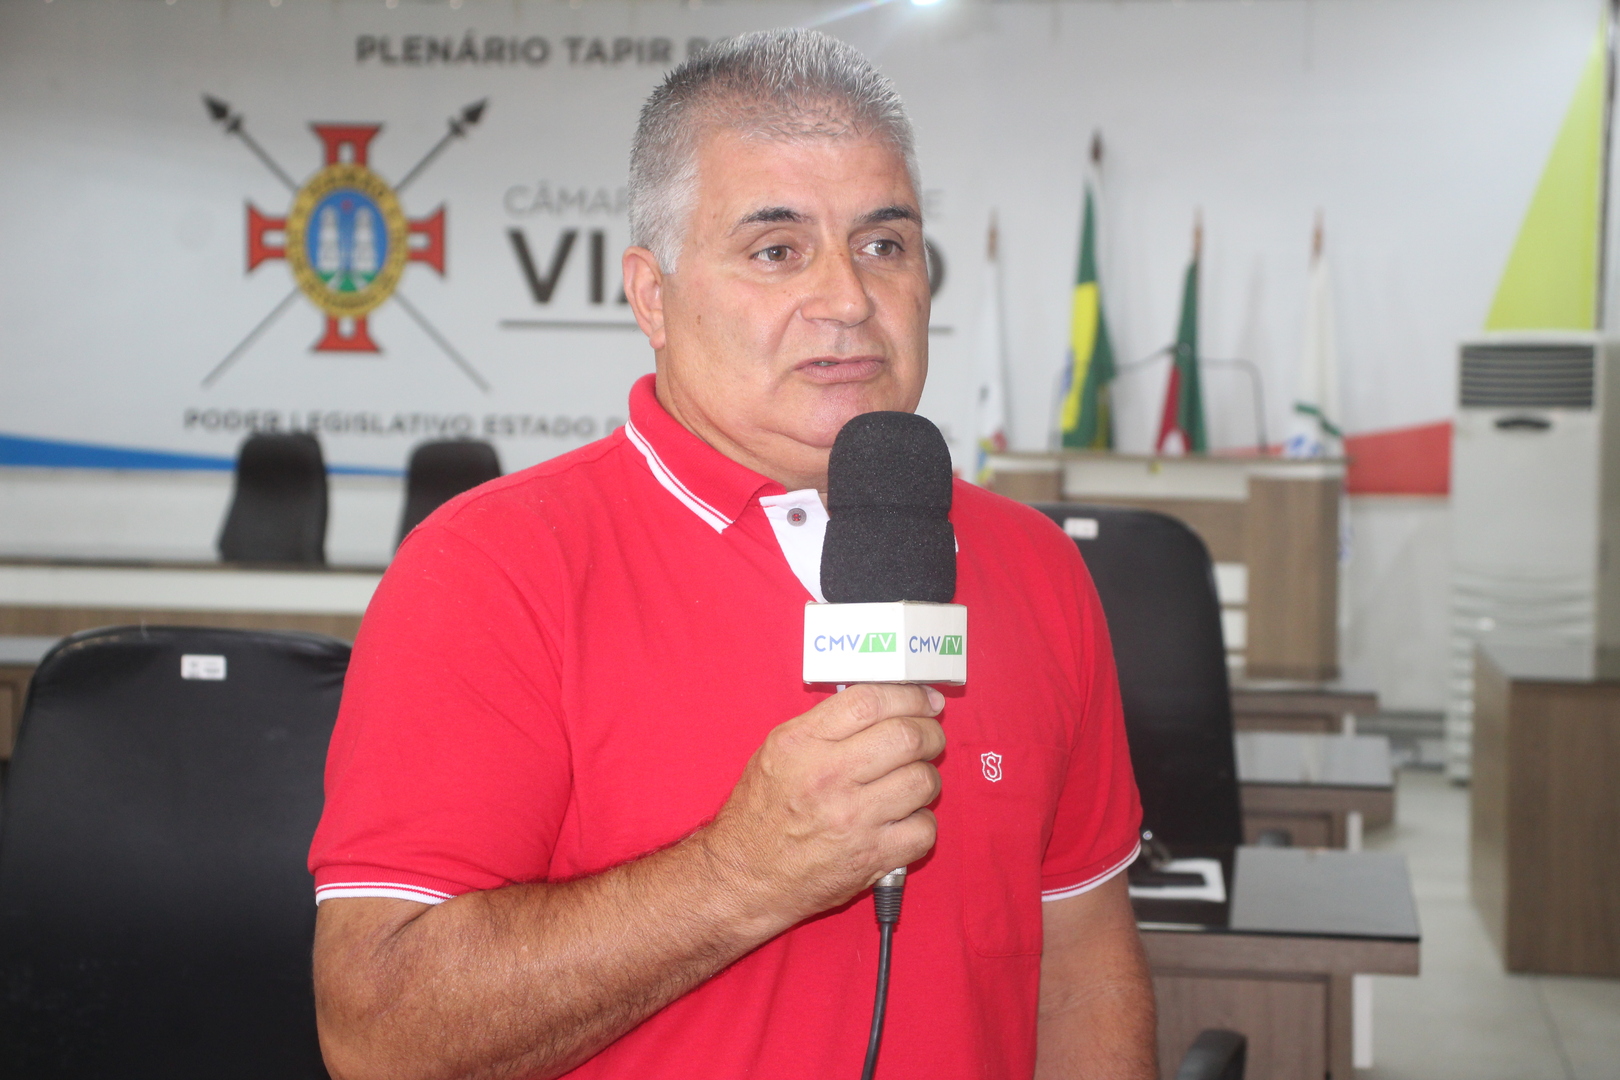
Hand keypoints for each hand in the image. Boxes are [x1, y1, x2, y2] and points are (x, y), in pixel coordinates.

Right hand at [701, 683, 945, 933]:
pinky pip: (925, 829)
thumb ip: (825, 726)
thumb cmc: (761, 813)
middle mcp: (828, 776)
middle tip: (928, 738)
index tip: (924, 700)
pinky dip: (922, 822)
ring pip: (923, 780)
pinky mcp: (871, 856)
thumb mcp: (776, 752)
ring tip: (913, 781)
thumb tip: (884, 704)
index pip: (870, 702)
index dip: (908, 696)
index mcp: (801, 743)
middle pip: (906, 737)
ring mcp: (853, 819)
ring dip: (927, 778)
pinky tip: (904, 820)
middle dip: (930, 733)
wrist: (744, 876)